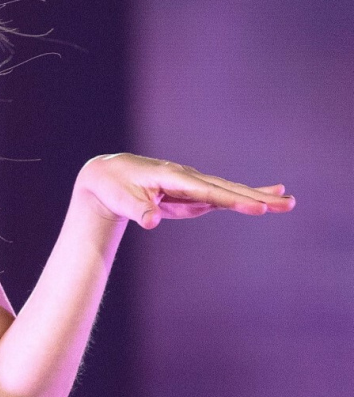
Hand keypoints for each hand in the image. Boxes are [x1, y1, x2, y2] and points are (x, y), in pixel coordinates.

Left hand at [74, 153, 294, 229]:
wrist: (108, 175)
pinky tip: (262, 199)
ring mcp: (191, 184)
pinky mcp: (191, 193)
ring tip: (286, 201)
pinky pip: (221, 195)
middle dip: (256, 197)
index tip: (259, 208)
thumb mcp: (122, 200)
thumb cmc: (114, 187)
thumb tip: (151, 221)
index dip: (233, 200)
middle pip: (226, 189)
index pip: (208, 191)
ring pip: (228, 191)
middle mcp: (186, 178)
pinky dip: (242, 197)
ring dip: (256, 196)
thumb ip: (139, 210)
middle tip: (288, 205)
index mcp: (172, 177)